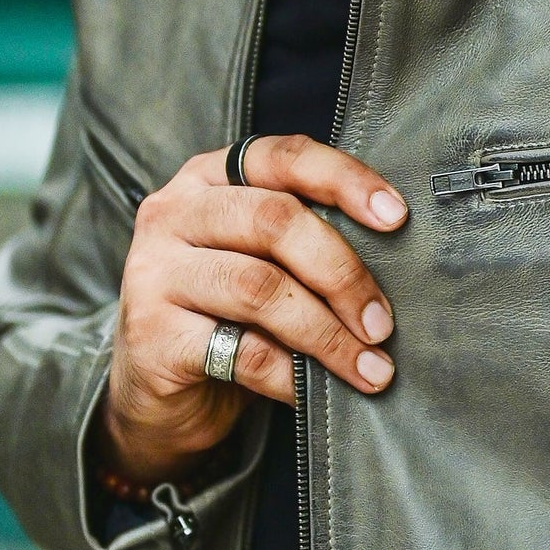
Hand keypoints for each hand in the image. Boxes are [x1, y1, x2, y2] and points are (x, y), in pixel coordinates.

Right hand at [100, 134, 407, 482]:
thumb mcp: (262, 264)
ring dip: (328, 334)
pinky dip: (292, 376)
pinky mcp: (153, 335)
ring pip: (260, 287)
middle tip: (382, 324)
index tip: (396, 218)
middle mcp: (174, 213)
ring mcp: (154, 272)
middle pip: (274, 220)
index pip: (282, 156)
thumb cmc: (227, 318)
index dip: (344, 180)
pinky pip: (242, 351)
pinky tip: (316, 392)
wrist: (156, 393)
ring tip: (369, 367)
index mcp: (208, 179)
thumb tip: (397, 262)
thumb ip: (306, 246)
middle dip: (342, 274)